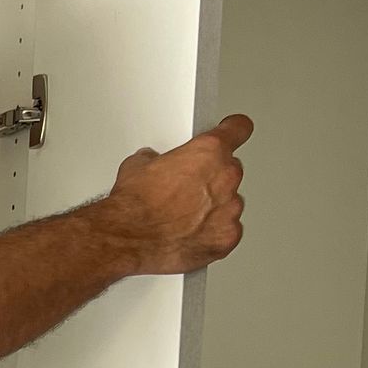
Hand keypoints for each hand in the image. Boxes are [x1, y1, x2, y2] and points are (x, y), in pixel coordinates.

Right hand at [100, 115, 253, 274]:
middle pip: (231, 170)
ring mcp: (229, 209)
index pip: (238, 129)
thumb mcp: (138, 166)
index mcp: (209, 151)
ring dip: (213, 207)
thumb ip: (159, 159)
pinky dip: (213, 234)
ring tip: (184, 216)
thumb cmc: (135, 205)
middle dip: (213, 178)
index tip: (234, 131)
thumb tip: (152, 164)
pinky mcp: (227, 238)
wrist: (128, 238)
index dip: (234, 130)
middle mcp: (226, 177)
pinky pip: (228, 232)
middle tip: (187, 189)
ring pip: (230, 203)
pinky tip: (190, 234)